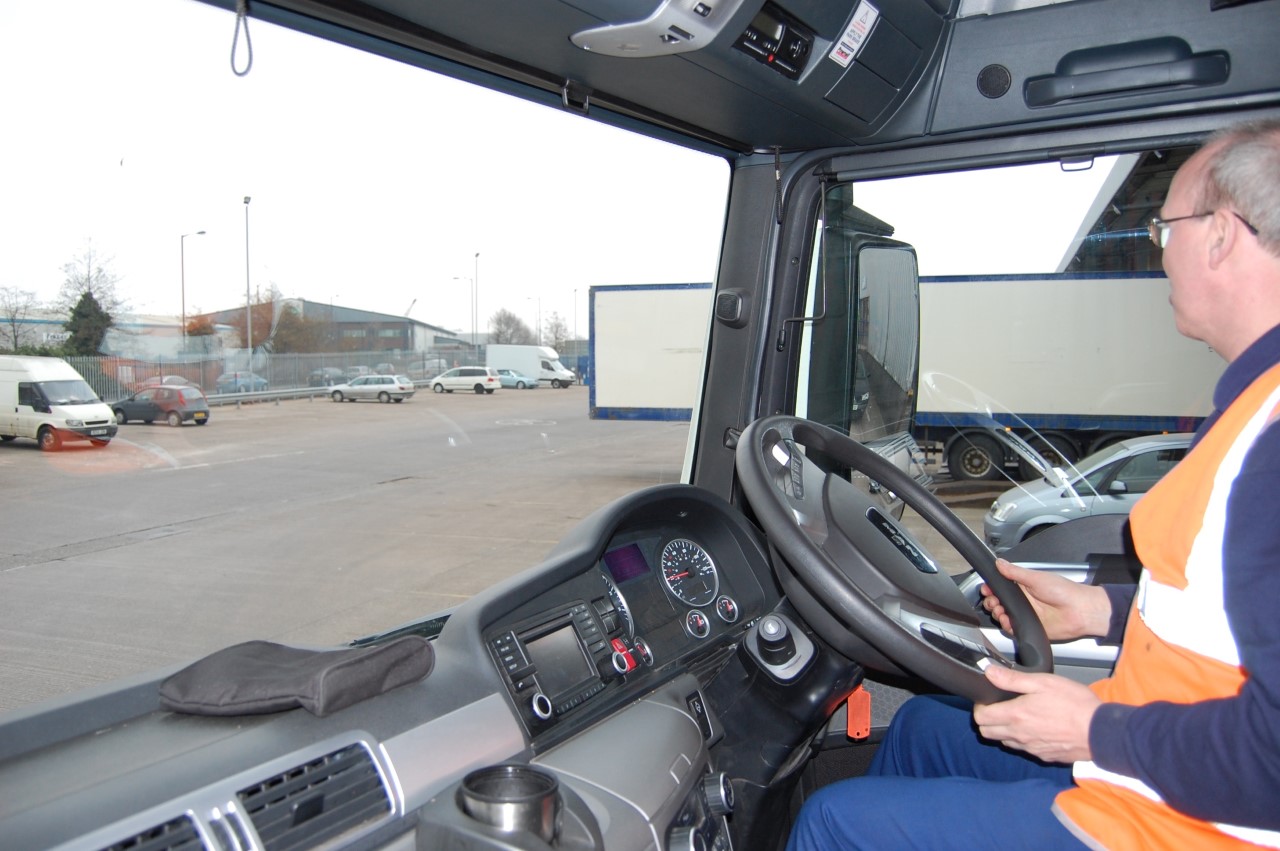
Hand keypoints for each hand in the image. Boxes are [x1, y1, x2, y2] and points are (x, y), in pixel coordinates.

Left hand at [973, 665, 1098, 762]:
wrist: (1100, 732)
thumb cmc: (1075, 704)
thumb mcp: (1043, 682)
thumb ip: (1012, 679)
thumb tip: (989, 672)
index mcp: (1015, 716)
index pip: (981, 717)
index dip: (980, 707)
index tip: (989, 699)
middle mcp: (1019, 735)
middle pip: (987, 733)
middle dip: (987, 720)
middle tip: (1000, 707)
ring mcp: (1031, 748)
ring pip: (1005, 742)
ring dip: (1004, 730)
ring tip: (1018, 716)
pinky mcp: (1044, 756)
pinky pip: (1024, 749)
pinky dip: (1022, 740)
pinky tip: (1035, 728)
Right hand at [980, 558, 1111, 641]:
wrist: (1079, 611)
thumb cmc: (1064, 591)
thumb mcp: (1036, 578)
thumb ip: (1015, 572)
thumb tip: (999, 563)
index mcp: (1024, 586)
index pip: (1001, 587)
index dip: (991, 588)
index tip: (986, 588)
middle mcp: (1023, 600)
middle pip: (998, 601)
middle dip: (991, 601)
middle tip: (992, 600)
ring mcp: (1025, 614)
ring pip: (1003, 615)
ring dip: (997, 613)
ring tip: (1000, 610)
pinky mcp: (1029, 627)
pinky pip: (1012, 628)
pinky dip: (1006, 625)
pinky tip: (1007, 620)